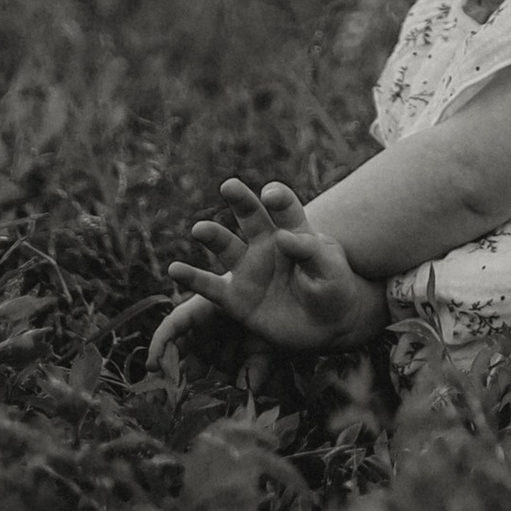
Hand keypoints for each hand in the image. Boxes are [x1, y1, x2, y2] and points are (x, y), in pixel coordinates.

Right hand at [155, 176, 383, 361]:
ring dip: (213, 236)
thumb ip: (310, 251)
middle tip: (229, 186)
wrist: (330, 324)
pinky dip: (192, 278)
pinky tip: (175, 270)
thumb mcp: (331, 268)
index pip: (285, 207)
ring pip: (226, 247)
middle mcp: (267, 244)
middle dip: (240, 200)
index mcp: (295, 231)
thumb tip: (282, 236)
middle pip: (251, 216)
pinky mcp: (237, 298)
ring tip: (200, 230)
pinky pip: (211, 287)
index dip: (278, 199)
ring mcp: (250, 269)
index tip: (270, 194)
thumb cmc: (335, 287)